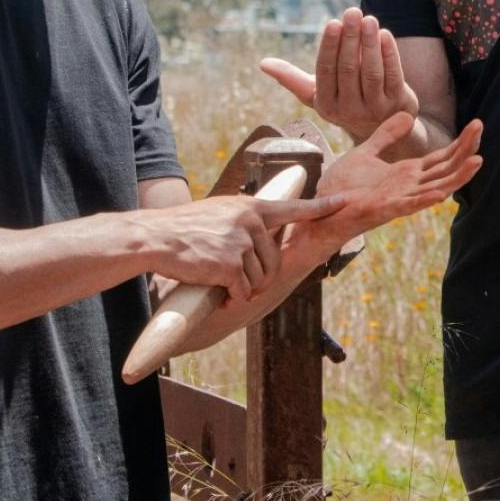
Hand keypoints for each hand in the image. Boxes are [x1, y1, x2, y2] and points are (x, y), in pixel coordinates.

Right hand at [139, 190, 342, 299]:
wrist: (155, 237)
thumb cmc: (184, 228)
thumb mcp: (220, 212)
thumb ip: (245, 220)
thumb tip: (264, 234)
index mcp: (250, 207)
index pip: (294, 207)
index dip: (322, 207)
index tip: (344, 202)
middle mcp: (250, 222)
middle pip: (274, 261)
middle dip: (260, 278)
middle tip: (239, 283)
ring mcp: (241, 243)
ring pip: (259, 279)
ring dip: (244, 289)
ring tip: (222, 284)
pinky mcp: (230, 265)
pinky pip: (243, 291)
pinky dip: (233, 298)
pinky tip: (220, 295)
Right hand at [260, 8, 419, 140]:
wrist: (382, 128)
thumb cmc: (343, 101)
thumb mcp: (317, 94)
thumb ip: (292, 78)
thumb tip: (263, 63)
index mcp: (325, 105)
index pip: (326, 71)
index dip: (330, 47)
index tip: (333, 22)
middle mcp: (349, 110)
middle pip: (349, 69)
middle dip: (350, 38)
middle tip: (352, 12)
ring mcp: (374, 108)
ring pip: (371, 72)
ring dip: (370, 43)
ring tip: (369, 19)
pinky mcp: (397, 103)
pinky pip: (393, 75)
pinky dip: (389, 54)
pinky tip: (384, 35)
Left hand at [302, 112, 483, 246]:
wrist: (320, 209)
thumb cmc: (342, 187)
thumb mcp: (366, 152)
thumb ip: (386, 135)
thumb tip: (407, 116)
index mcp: (407, 174)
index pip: (442, 157)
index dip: (460, 143)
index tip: (477, 125)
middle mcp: (409, 187)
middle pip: (446, 169)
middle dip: (465, 150)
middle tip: (480, 129)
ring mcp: (399, 200)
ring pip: (436, 188)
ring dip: (456, 176)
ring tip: (477, 161)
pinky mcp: (383, 210)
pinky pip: (409, 205)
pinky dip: (425, 199)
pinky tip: (441, 192)